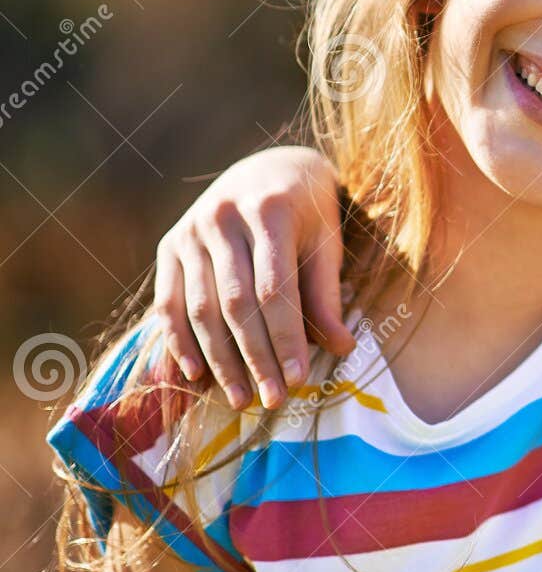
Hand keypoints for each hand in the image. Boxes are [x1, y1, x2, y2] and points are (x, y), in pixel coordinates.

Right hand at [152, 147, 350, 409]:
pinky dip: (179, 341)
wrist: (271, 170)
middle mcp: (223, 217)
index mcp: (270, 210)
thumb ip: (327, 294)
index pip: (275, 288)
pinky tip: (195, 376)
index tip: (298, 380)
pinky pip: (169, 302)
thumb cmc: (309, 213)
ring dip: (219, 360)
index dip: (286, 338)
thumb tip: (342, 348)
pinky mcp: (170, 245)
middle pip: (235, 303)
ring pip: (201, 307)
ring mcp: (191, 231)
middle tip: (271, 401)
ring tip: (240, 398)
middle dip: (254, 357)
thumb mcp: (327, 243)